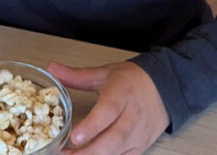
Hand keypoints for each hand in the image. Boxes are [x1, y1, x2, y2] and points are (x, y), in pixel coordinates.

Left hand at [48, 60, 168, 153]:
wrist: (165, 87)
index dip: (92, 126)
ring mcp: (138, 134)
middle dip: (89, 151)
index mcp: (121, 95)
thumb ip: (76, 75)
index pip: (107, 112)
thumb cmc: (133, 81)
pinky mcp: (141, 146)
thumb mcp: (104, 73)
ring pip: (118, 151)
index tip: (75, 137)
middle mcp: (131, 117)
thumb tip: (51, 68)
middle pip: (113, 139)